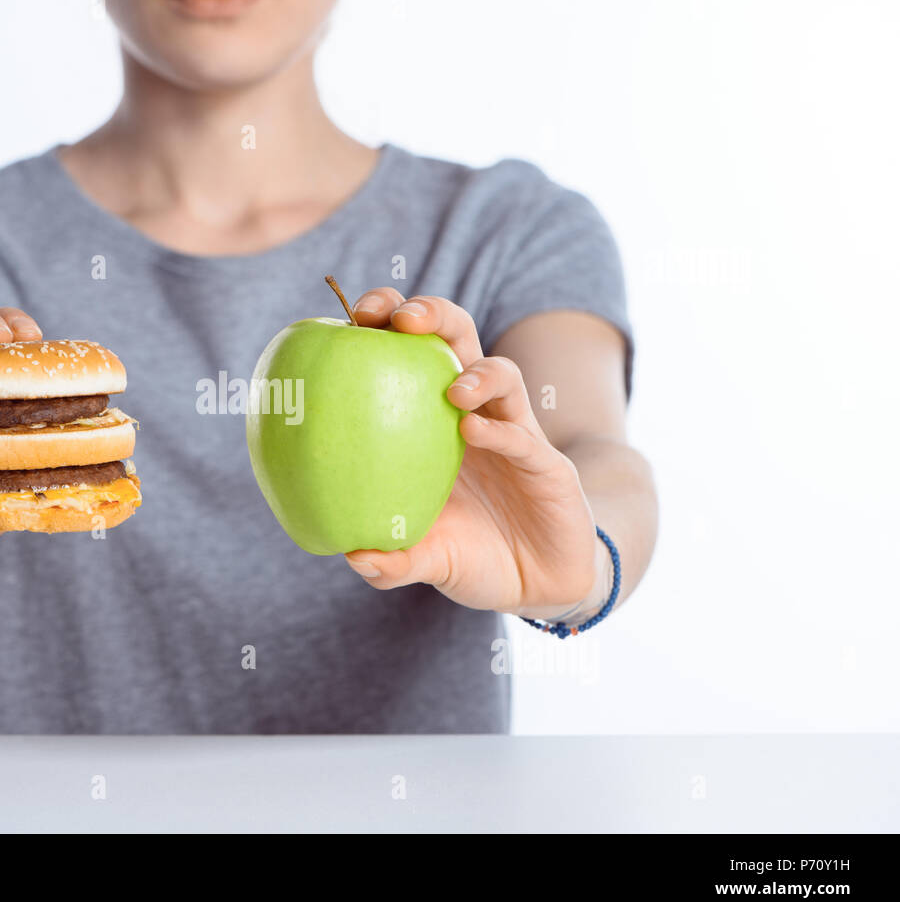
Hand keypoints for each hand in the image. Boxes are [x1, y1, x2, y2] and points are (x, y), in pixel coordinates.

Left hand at [343, 290, 602, 618]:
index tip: (357, 317)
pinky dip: (501, 432)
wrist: (535, 587)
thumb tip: (352, 557)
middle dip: (433, 314)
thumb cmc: (471, 555)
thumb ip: (391, 561)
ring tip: (453, 390)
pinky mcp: (548, 466)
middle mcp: (476, 413)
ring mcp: (515, 434)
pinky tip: (474, 432)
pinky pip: (525, 439)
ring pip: (504, 376)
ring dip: (478, 374)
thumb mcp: (425, 558)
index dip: (389, 324)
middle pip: (459, 340)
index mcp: (435, 421)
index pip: (413, 352)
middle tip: (401, 318)